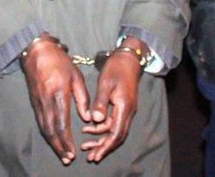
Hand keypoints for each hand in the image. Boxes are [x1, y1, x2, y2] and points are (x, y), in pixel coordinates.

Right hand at [21, 35, 90, 164]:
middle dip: (59, 146)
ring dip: (52, 143)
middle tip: (67, 158)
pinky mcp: (34, 102)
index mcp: (58, 94)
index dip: (66, 140)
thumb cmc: (59, 62)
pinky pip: (40, 122)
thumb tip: (86, 117)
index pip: (62, 123)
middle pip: (51, 130)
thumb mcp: (76, 75)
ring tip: (61, 154)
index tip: (72, 151)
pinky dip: (47, 133)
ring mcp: (38, 102)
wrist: (37, 52)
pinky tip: (52, 139)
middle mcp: (46, 101)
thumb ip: (82, 98)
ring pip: (44, 128)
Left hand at [81, 41, 143, 162]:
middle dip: (104, 147)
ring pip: (115, 131)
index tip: (96, 155)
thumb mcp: (105, 84)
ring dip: (101, 139)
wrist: (127, 59)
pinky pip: (113, 123)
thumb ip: (101, 103)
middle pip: (117, 136)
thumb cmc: (115, 69)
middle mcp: (128, 112)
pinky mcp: (122, 107)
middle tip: (90, 157)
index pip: (116, 133)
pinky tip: (90, 129)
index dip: (106, 146)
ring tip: (86, 146)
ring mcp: (126, 110)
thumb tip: (95, 120)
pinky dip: (102, 129)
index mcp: (124, 107)